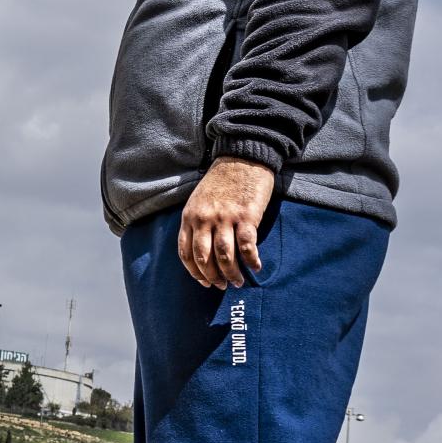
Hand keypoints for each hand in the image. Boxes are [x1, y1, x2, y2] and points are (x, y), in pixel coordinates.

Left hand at [179, 157, 274, 289]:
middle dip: (212, 277)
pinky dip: (251, 261)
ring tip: (238, 282)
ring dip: (232, 274)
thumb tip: (201, 250)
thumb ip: (197, 222)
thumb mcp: (198, 200)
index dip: (195, 272)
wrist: (242, 156)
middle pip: (204, 259)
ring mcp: (225, 218)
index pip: (186, 253)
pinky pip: (247, 246)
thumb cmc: (221, 180)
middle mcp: (204, 219)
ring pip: (224, 256)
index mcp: (190, 216)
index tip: (204, 282)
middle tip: (222, 286)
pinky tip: (255, 267)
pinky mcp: (246, 216)